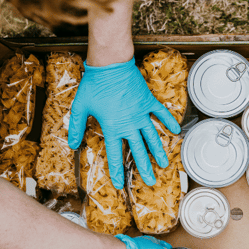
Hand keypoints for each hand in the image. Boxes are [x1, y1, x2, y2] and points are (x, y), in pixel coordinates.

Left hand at [67, 58, 180, 188]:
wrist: (110, 64)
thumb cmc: (94, 84)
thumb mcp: (80, 106)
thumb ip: (76, 126)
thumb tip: (72, 144)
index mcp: (112, 127)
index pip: (115, 154)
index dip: (117, 171)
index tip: (119, 184)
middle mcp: (130, 123)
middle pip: (139, 150)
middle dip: (144, 168)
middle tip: (150, 182)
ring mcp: (141, 112)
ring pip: (152, 136)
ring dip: (159, 151)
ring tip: (164, 164)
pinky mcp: (148, 101)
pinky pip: (161, 114)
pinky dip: (169, 122)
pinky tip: (176, 131)